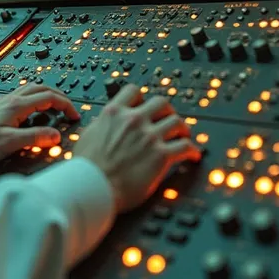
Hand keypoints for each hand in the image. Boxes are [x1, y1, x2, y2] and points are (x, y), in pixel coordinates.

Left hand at [0, 84, 79, 164]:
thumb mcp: (9, 143)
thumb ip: (34, 138)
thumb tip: (55, 136)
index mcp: (18, 105)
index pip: (50, 97)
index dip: (66, 105)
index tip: (74, 116)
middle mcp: (12, 99)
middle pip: (42, 88)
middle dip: (59, 96)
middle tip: (68, 108)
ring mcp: (4, 101)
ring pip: (32, 90)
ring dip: (47, 95)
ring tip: (55, 107)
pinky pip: (23, 96)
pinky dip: (35, 99)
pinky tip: (32, 112)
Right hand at [73, 84, 200, 212]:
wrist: (91, 187)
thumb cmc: (86, 168)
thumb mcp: (86, 137)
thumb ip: (99, 126)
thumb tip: (102, 125)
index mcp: (114, 113)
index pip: (133, 91)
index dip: (142, 97)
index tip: (145, 104)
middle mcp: (134, 120)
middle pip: (161, 103)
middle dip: (166, 111)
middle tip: (168, 119)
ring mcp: (149, 137)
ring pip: (177, 122)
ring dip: (181, 129)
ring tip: (183, 135)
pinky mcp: (161, 156)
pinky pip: (185, 146)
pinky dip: (192, 150)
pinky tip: (193, 155)